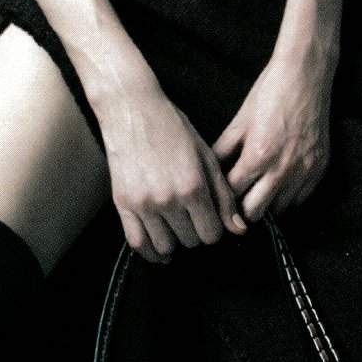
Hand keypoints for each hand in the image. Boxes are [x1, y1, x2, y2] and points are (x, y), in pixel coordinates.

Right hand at [96, 72, 247, 263]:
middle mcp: (168, 199)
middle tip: (192, 216)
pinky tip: (159, 250)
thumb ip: (223, 195)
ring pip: (166, 246)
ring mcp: (143, 203)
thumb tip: (238, 229)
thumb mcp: (206, 156)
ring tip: (176, 226)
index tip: (211, 219)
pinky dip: (150, 252)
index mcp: (193, 186)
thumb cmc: (171, 127)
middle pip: (191, 241)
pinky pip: (137, 243)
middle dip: (196, 232)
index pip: (212, 233)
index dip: (215, 229)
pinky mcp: (123, 204)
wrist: (132, 109)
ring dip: (174, 240)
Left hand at [214, 50, 335, 222]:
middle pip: (255, 213)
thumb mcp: (240, 120)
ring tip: (257, 189)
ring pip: (280, 209)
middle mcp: (283, 169)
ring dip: (266, 203)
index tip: (218, 196)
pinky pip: (301, 198)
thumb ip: (223, 149)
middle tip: (235, 199)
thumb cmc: (270, 92)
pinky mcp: (320, 168)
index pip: (233, 195)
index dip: (222, 197)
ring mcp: (305, 171)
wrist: (306, 75)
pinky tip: (278, 181)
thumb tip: (208, 171)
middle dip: (241, 208)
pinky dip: (288, 196)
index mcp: (258, 156)